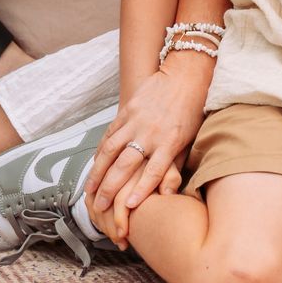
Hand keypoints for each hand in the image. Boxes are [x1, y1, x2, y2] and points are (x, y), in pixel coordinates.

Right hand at [84, 60, 209, 247]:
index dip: (141, 190)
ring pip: (111, 150)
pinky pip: (109, 135)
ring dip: (97, 172)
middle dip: (110, 188)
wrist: (185, 75)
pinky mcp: (127, 111)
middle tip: (99, 206)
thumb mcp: (190, 138)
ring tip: (89, 190)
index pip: (153, 170)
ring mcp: (136, 121)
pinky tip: (93, 165)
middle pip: (126, 164)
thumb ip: (176, 164)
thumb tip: (167, 193)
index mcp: (171, 141)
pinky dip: (99, 152)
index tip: (129, 206)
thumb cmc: (192, 110)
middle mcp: (151, 133)